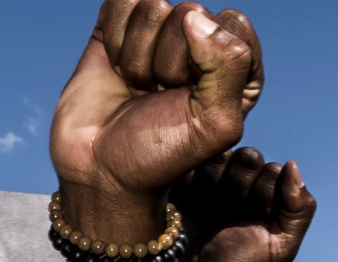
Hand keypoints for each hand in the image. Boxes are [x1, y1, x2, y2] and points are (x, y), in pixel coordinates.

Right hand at [52, 2, 262, 227]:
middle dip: (169, 63)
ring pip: (152, 5)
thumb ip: (228, 66)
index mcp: (236, 66)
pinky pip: (119, 2)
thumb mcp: (214, 123)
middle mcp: (200, 44)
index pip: (233, 23)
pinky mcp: (119, 26)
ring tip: (139, 89)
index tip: (193, 97)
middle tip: (160, 97)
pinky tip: (118, 70)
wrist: (101, 169)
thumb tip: (193, 17)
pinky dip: (113, 40)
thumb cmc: (160, 153)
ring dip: (139, 57)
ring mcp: (158, 32)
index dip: (209, 60)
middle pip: (190, 11)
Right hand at [174, 146, 315, 261]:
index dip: (265, 192)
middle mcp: (241, 182)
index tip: (253, 218)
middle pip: (248, 157)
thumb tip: (292, 165)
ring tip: (208, 207)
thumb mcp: (279, 250)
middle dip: (240, 183)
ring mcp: (211, 176)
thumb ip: (299, 212)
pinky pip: (190, 156)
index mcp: (267, 197)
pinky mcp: (183, 175)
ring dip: (214, 179)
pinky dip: (192, 175)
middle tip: (228, 210)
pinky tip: (190, 199)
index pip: (274, 171)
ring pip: (219, 153)